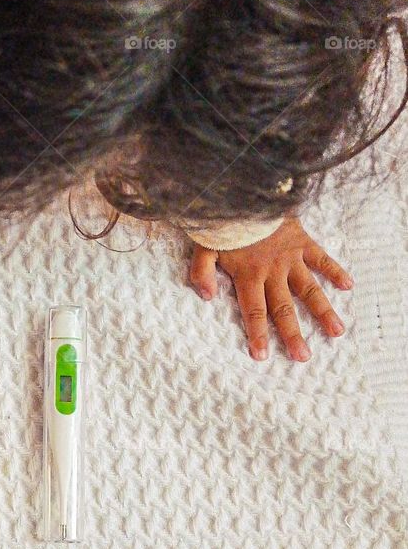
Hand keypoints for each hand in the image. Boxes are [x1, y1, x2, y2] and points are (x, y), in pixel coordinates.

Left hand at [189, 216, 352, 361]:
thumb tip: (205, 297)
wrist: (245, 190)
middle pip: (284, 309)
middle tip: (303, 357)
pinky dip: (335, 270)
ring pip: (309, 289)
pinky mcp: (303, 241)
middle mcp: (272, 271)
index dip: (258, 334)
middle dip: (292, 334)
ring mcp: (290, 257)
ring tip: (336, 332)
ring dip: (323, 311)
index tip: (263, 356)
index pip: (254, 311)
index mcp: (248, 275)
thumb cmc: (223, 221)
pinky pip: (322, 258)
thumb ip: (201, 271)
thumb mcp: (204, 245)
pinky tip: (348, 286)